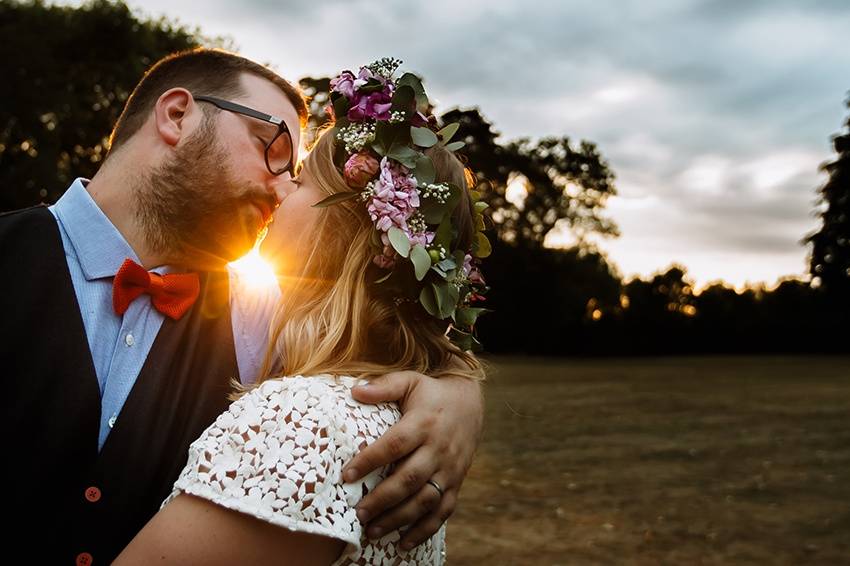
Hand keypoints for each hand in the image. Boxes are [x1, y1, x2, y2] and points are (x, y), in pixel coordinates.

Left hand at [342, 370, 483, 549]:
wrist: (471, 404)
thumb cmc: (431, 393)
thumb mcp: (410, 380)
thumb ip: (384, 386)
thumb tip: (355, 391)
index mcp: (424, 423)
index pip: (395, 445)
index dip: (371, 460)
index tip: (347, 475)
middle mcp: (438, 448)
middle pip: (410, 478)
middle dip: (383, 499)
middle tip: (358, 513)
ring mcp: (450, 469)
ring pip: (426, 500)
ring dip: (399, 519)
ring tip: (372, 531)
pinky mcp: (456, 483)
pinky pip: (442, 511)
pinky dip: (424, 531)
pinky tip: (403, 544)